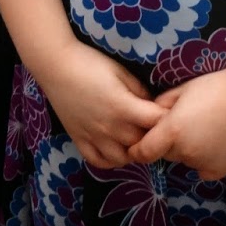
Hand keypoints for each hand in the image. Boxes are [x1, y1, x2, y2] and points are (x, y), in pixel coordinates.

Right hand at [39, 44, 164, 169]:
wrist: (57, 66)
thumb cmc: (91, 63)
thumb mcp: (120, 71)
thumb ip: (139, 90)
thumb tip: (152, 105)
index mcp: (123, 108)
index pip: (156, 122)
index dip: (166, 118)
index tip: (168, 112)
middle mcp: (110, 128)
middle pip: (142, 143)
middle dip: (152, 135)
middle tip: (153, 125)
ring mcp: (94, 137)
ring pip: (123, 159)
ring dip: (132, 151)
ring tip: (134, 138)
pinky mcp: (80, 141)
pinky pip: (99, 162)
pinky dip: (111, 160)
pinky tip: (115, 148)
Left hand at [128, 73, 225, 180]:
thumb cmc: (215, 86)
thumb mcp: (183, 89)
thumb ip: (162, 104)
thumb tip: (152, 116)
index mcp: (172, 132)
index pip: (143, 152)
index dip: (137, 150)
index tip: (135, 147)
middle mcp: (185, 152)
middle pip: (167, 152)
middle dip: (169, 141)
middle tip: (186, 122)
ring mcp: (203, 164)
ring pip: (186, 159)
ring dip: (188, 149)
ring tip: (206, 128)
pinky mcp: (218, 171)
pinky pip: (202, 168)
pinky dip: (204, 159)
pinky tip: (216, 141)